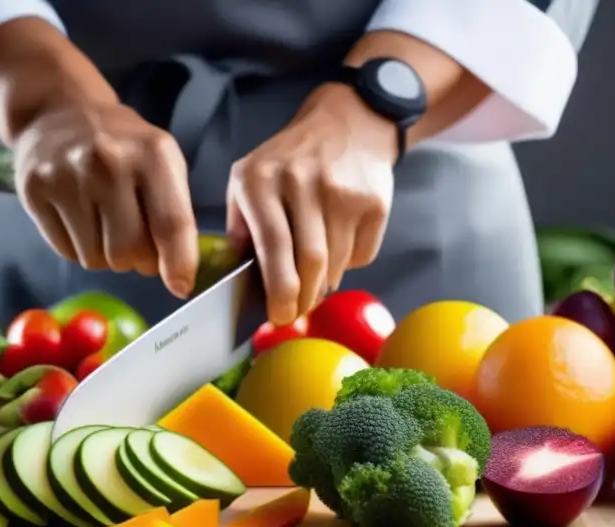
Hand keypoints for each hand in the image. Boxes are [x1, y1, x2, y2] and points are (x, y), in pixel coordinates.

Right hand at [12, 99, 199, 298]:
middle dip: (137, 261)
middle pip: (128, 251)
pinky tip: (79, 220)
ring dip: (105, 256)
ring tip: (104, 225)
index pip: (170, 223)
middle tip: (135, 245)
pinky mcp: (34, 190)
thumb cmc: (122, 146)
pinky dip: (78, 248)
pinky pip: (66, 252)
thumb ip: (175, 214)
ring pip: (95, 258)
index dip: (178, 263)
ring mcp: (66, 176)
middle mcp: (107, 162)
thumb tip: (178, 276)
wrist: (59, 112)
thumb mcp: (162, 163)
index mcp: (152, 154)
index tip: (180, 286)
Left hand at [227, 83, 395, 324]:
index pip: (273, 246)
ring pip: (336, 264)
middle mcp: (301, 182)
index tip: (279, 315)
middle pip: (310, 261)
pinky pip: (361, 256)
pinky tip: (340, 244)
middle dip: (304, 298)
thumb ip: (240, 228)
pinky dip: (349, 263)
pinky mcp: (374, 202)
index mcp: (260, 180)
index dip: (279, 289)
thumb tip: (242, 280)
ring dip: (324, 282)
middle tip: (297, 310)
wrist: (349, 123)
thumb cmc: (289, 161)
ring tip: (315, 273)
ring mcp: (342, 191)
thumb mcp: (248, 179)